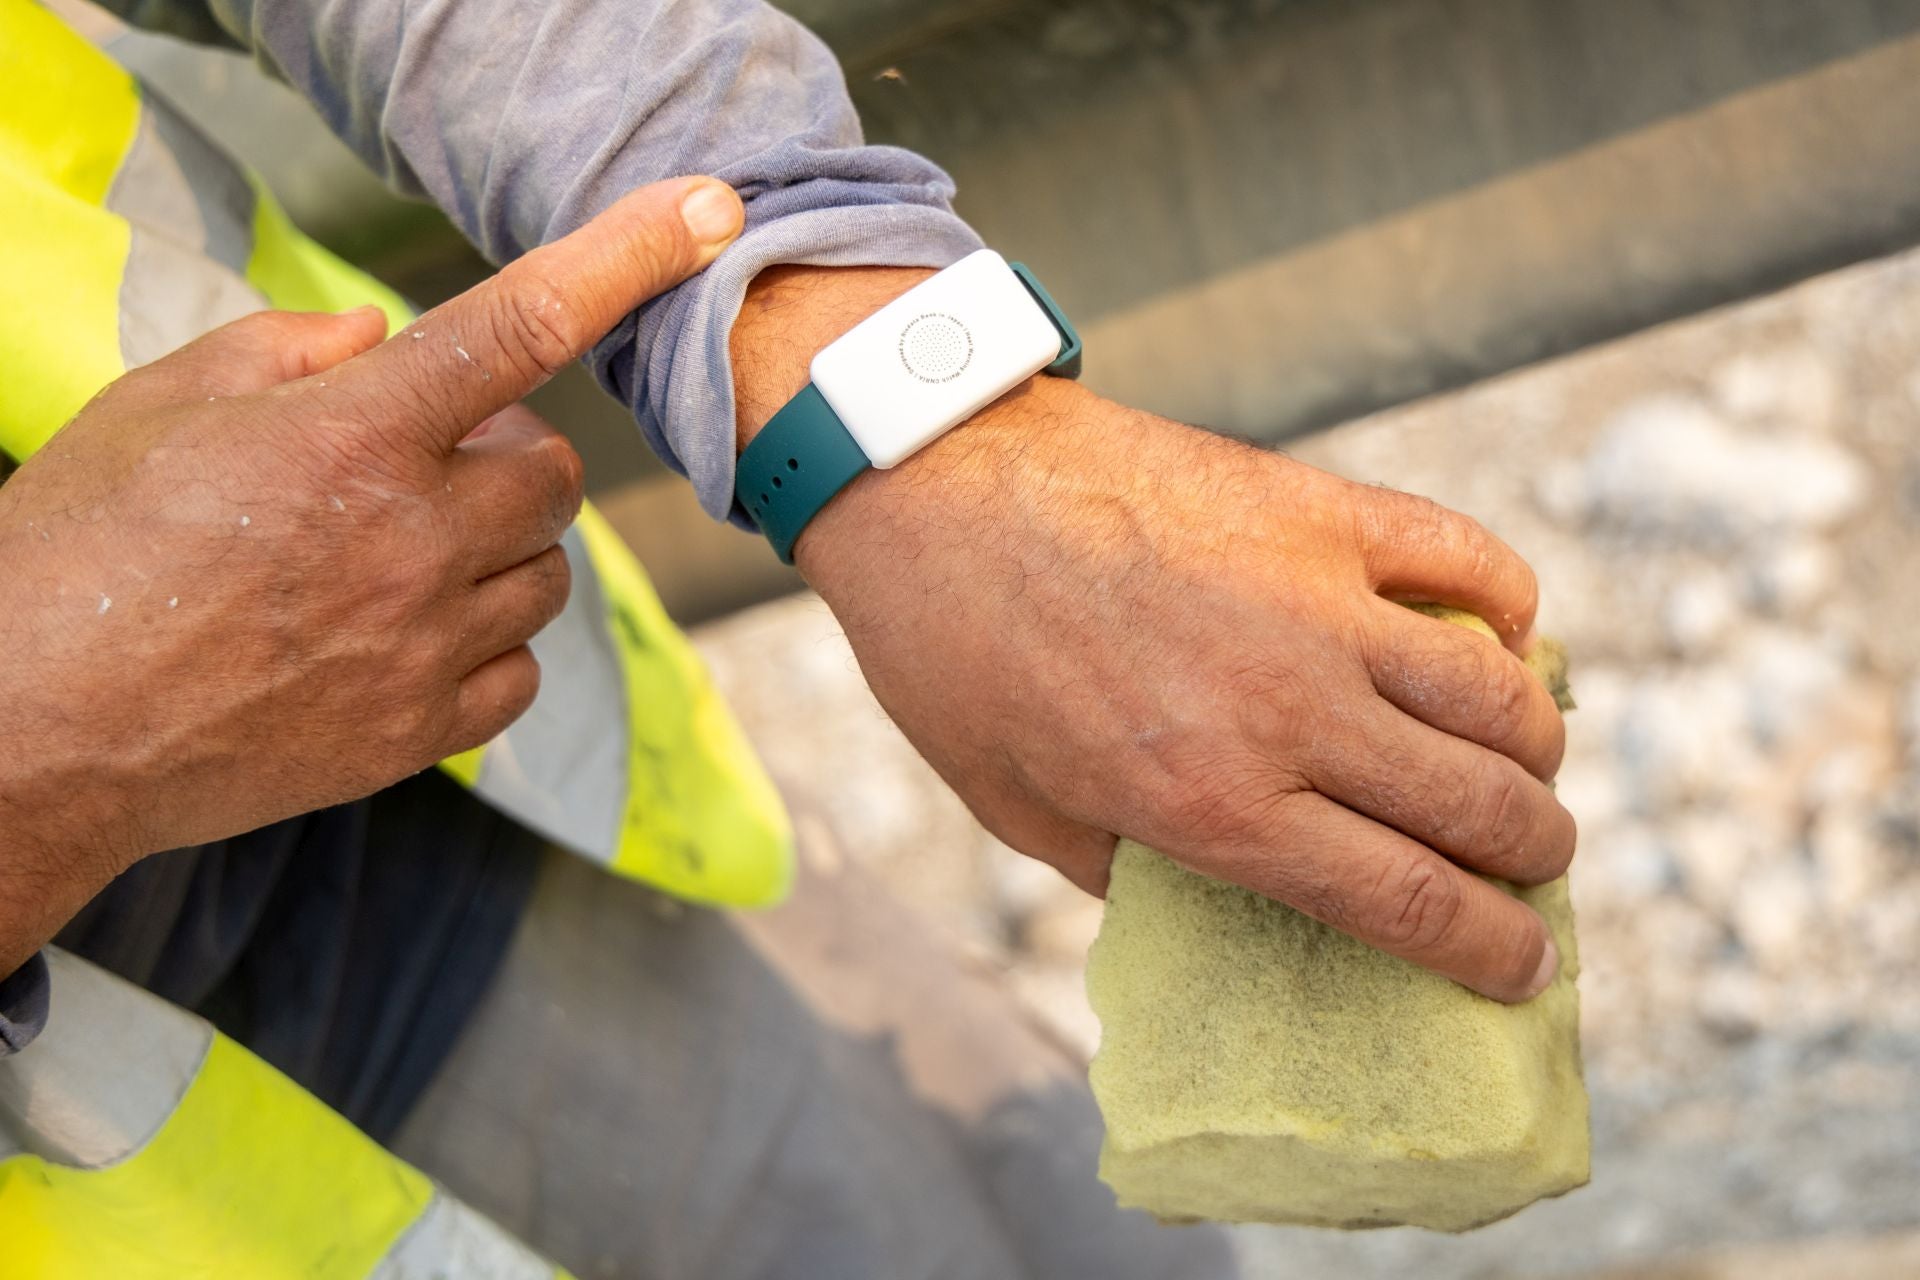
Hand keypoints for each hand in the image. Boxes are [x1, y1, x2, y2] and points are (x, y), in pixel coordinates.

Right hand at [0, 176, 744, 973]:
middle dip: (509, 457)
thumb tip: (380, 333)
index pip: (522, 324)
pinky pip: (520, 672)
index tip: (709, 214)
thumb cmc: (80, 551)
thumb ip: (288, 349)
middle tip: (426, 467)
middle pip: (555, 475)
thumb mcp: (158, 403)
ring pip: (548, 575)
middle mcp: (411, 538)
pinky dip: (488, 645)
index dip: (626, 257)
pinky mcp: (420, 733)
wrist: (35, 729)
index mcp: (351, 436)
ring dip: (499, 550)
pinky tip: (407, 635)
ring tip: (397, 558)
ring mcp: (424, 644)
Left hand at [733, 269, 1571, 1002]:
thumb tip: (1208, 899)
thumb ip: (1123, 868)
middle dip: (1538, 859)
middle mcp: (1290, 711)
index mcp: (1213, 805)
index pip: (1411, 902)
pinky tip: (1498, 636)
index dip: (1491, 953)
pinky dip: (1511, 608)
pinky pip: (1471, 560)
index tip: (1524, 970)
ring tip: (1524, 767)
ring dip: (1539, 750)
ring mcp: (1319, 600)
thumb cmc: (952, 652)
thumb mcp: (1013, 804)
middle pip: (1485, 809)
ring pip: (1502, 696)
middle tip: (1534, 865)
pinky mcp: (1322, 509)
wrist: (932, 481)